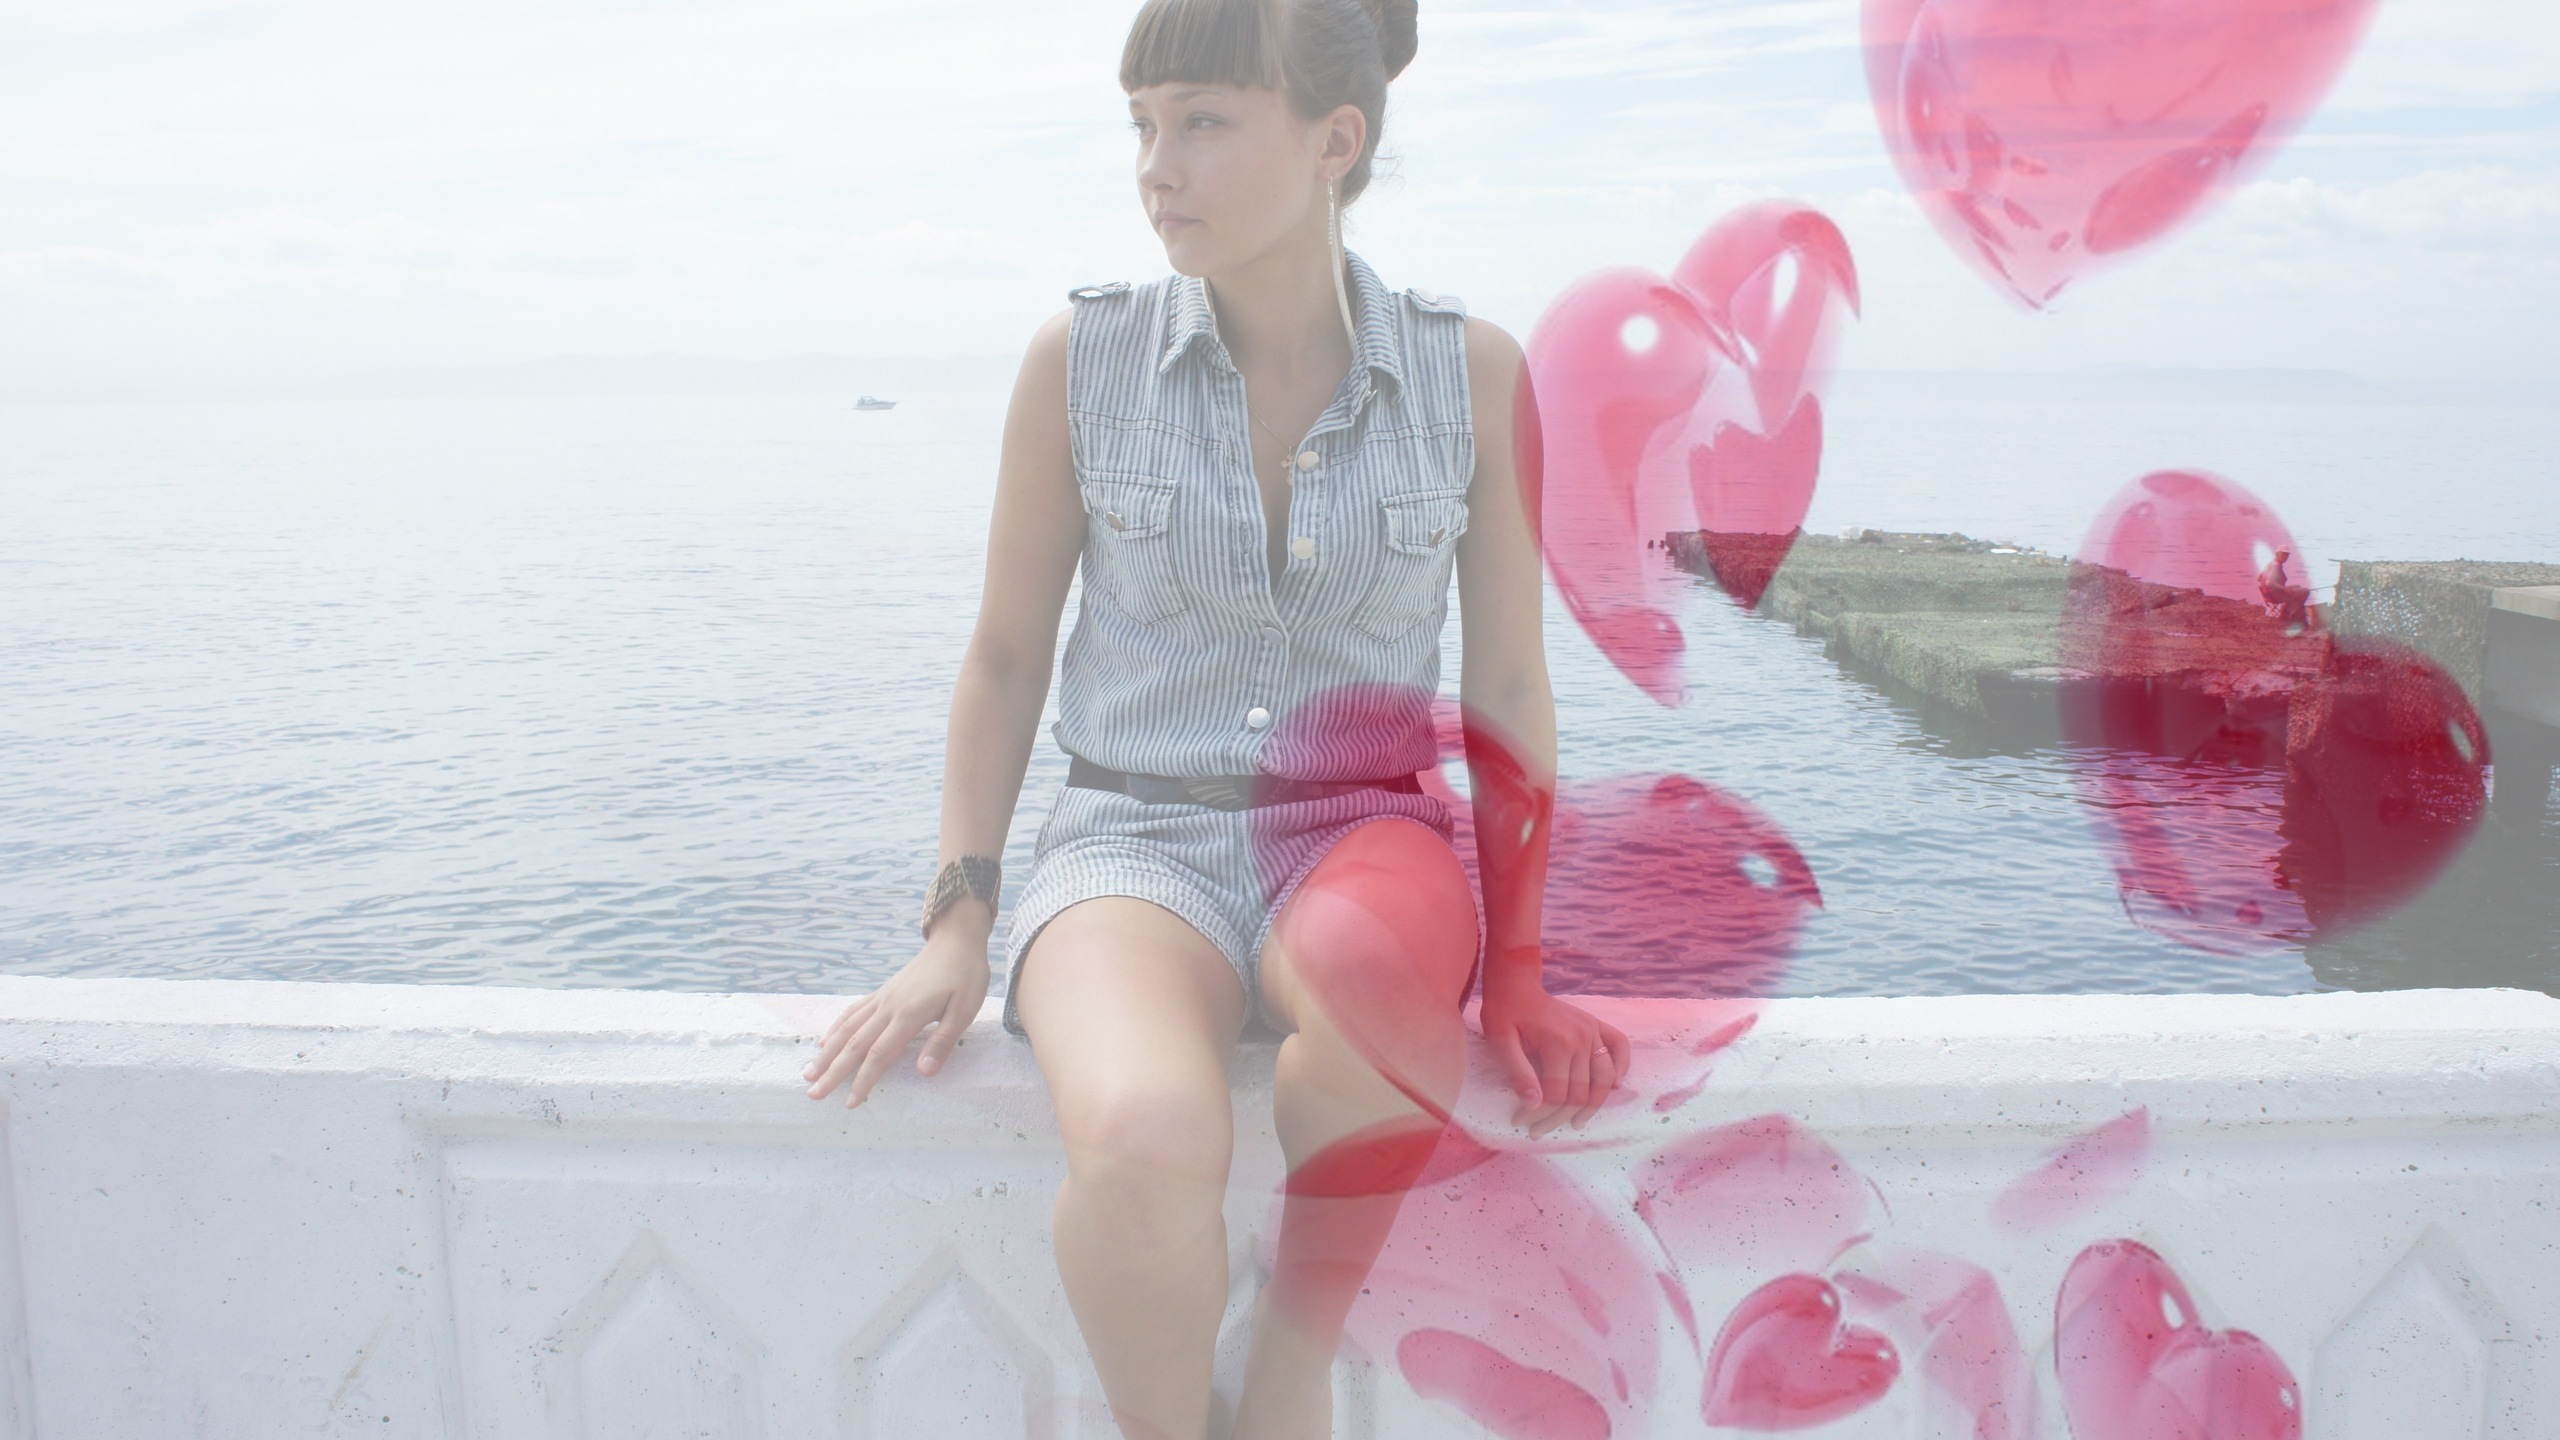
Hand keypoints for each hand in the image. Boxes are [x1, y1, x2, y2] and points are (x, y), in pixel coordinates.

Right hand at [803, 919, 991, 1106]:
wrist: (955, 940)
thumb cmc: (965, 976)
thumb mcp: (965, 1010)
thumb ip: (943, 1042)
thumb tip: (923, 1072)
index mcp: (909, 1015)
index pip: (879, 1055)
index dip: (863, 1080)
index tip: (850, 1103)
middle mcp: (888, 1007)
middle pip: (854, 1045)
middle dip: (833, 1072)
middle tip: (813, 1094)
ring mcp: (882, 998)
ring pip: (848, 1029)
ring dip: (827, 1053)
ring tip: (809, 1072)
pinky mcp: (882, 992)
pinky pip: (853, 1011)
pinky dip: (836, 1027)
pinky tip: (825, 1040)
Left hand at [1477, 974, 1629, 1136]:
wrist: (1516, 983)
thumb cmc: (1504, 1012)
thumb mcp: (1501, 1041)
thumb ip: (1518, 1073)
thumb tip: (1534, 1104)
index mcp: (1558, 1042)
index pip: (1557, 1094)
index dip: (1540, 1114)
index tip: (1521, 1123)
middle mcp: (1583, 1038)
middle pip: (1580, 1092)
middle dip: (1559, 1117)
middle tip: (1538, 1130)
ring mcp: (1593, 1031)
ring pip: (1604, 1079)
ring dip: (1593, 1105)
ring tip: (1575, 1123)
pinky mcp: (1597, 1025)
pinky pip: (1619, 1047)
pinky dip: (1622, 1067)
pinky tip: (1613, 1087)